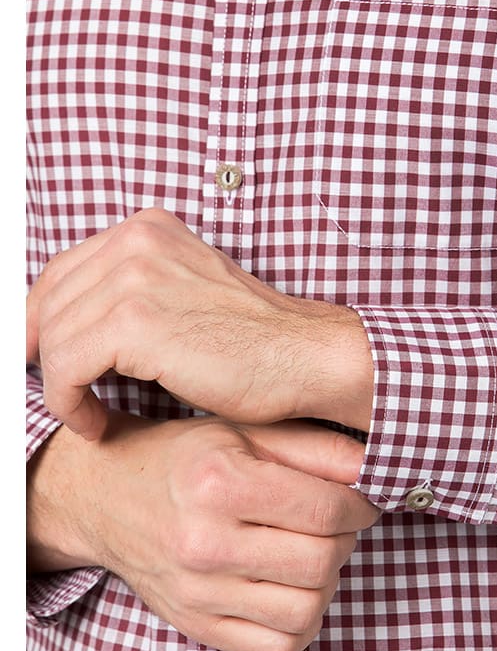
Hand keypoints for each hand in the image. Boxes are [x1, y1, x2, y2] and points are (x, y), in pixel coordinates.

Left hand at [26, 208, 374, 439]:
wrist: (301, 356)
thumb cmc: (250, 339)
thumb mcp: (181, 294)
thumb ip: (127, 293)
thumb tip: (60, 326)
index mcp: (147, 229)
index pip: (61, 272)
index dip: (42, 322)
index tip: (45, 361)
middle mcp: (137, 240)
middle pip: (48, 303)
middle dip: (45, 357)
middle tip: (66, 395)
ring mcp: (135, 276)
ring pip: (52, 339)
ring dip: (61, 387)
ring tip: (89, 413)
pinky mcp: (134, 322)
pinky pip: (64, 368)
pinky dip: (69, 404)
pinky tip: (95, 422)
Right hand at [27, 413, 379, 650]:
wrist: (107, 496)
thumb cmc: (182, 456)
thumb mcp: (244, 430)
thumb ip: (313, 447)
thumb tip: (372, 467)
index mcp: (218, 482)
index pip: (324, 510)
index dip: (360, 505)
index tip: (361, 499)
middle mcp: (204, 542)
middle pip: (320, 561)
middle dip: (346, 540)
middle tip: (339, 522)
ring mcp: (198, 593)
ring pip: (305, 609)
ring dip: (328, 581)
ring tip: (315, 552)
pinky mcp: (197, 626)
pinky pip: (277, 647)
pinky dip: (303, 621)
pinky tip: (294, 586)